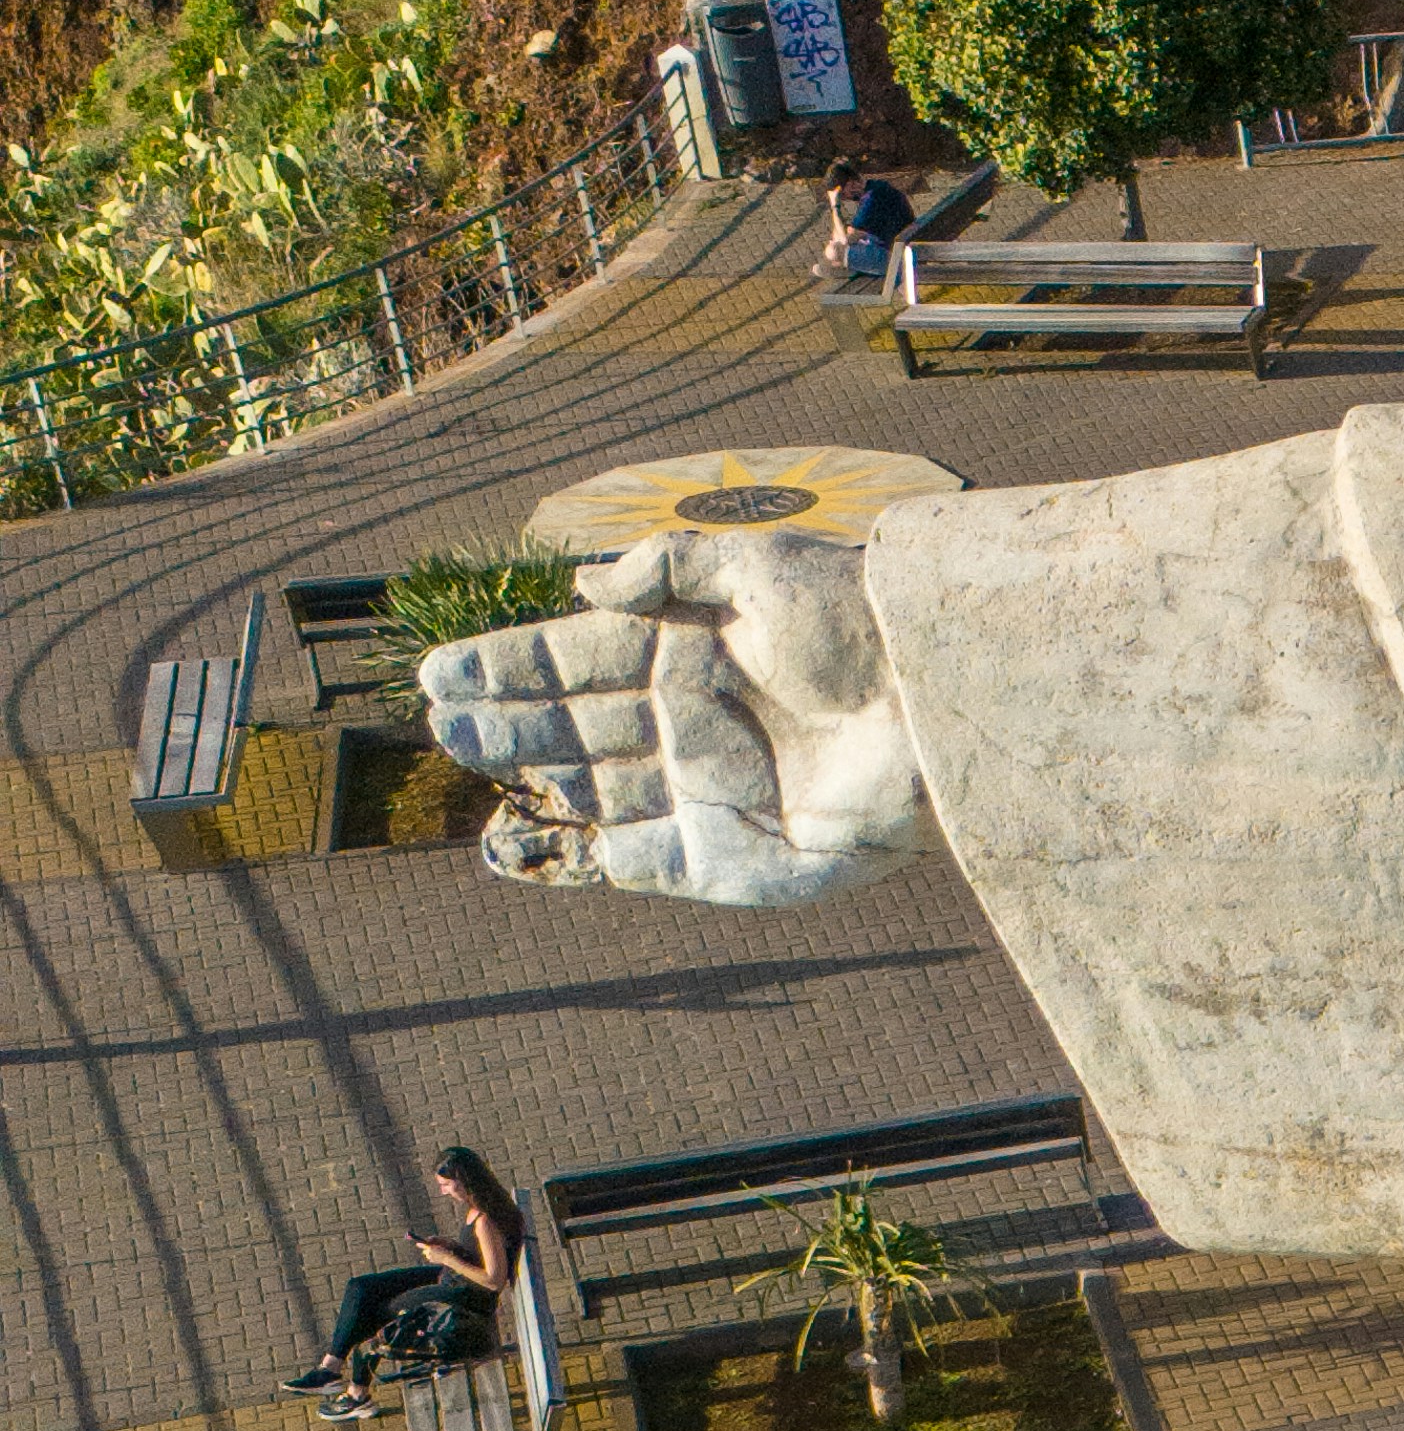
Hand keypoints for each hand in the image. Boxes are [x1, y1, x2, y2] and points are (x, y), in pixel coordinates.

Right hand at [423, 533, 928, 908]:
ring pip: (588, 794)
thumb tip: (582, 585)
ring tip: (462, 764)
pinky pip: (626, 863)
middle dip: (506, 725)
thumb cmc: (859, 627)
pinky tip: (508, 848)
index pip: (577, 659)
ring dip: (525, 785)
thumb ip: (666, 566)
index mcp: (687, 652)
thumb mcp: (758, 567)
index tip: (439, 673)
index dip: (508, 667)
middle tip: (443, 724)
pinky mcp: (720, 861)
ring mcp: (700, 795)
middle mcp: (687, 725)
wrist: (937, 711)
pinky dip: (568, 859)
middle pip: (573, 728)